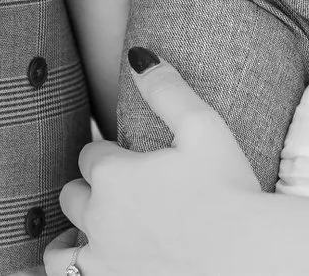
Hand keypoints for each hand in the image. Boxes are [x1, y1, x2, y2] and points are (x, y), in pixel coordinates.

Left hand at [47, 49, 264, 274]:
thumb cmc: (230, 191)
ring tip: (88, 234)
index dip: (109, 155)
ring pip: (61, 246)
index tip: (129, 161)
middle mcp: (99, 216)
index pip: (92, 156)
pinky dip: (72, 270)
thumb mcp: (204, 127)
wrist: (247, 257)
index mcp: (114, 174)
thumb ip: (166, 89)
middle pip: (72, 196)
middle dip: (90, 191)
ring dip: (71, 236)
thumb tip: (137, 55)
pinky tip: (90, 265)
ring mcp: (102, 259)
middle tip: (119, 194)